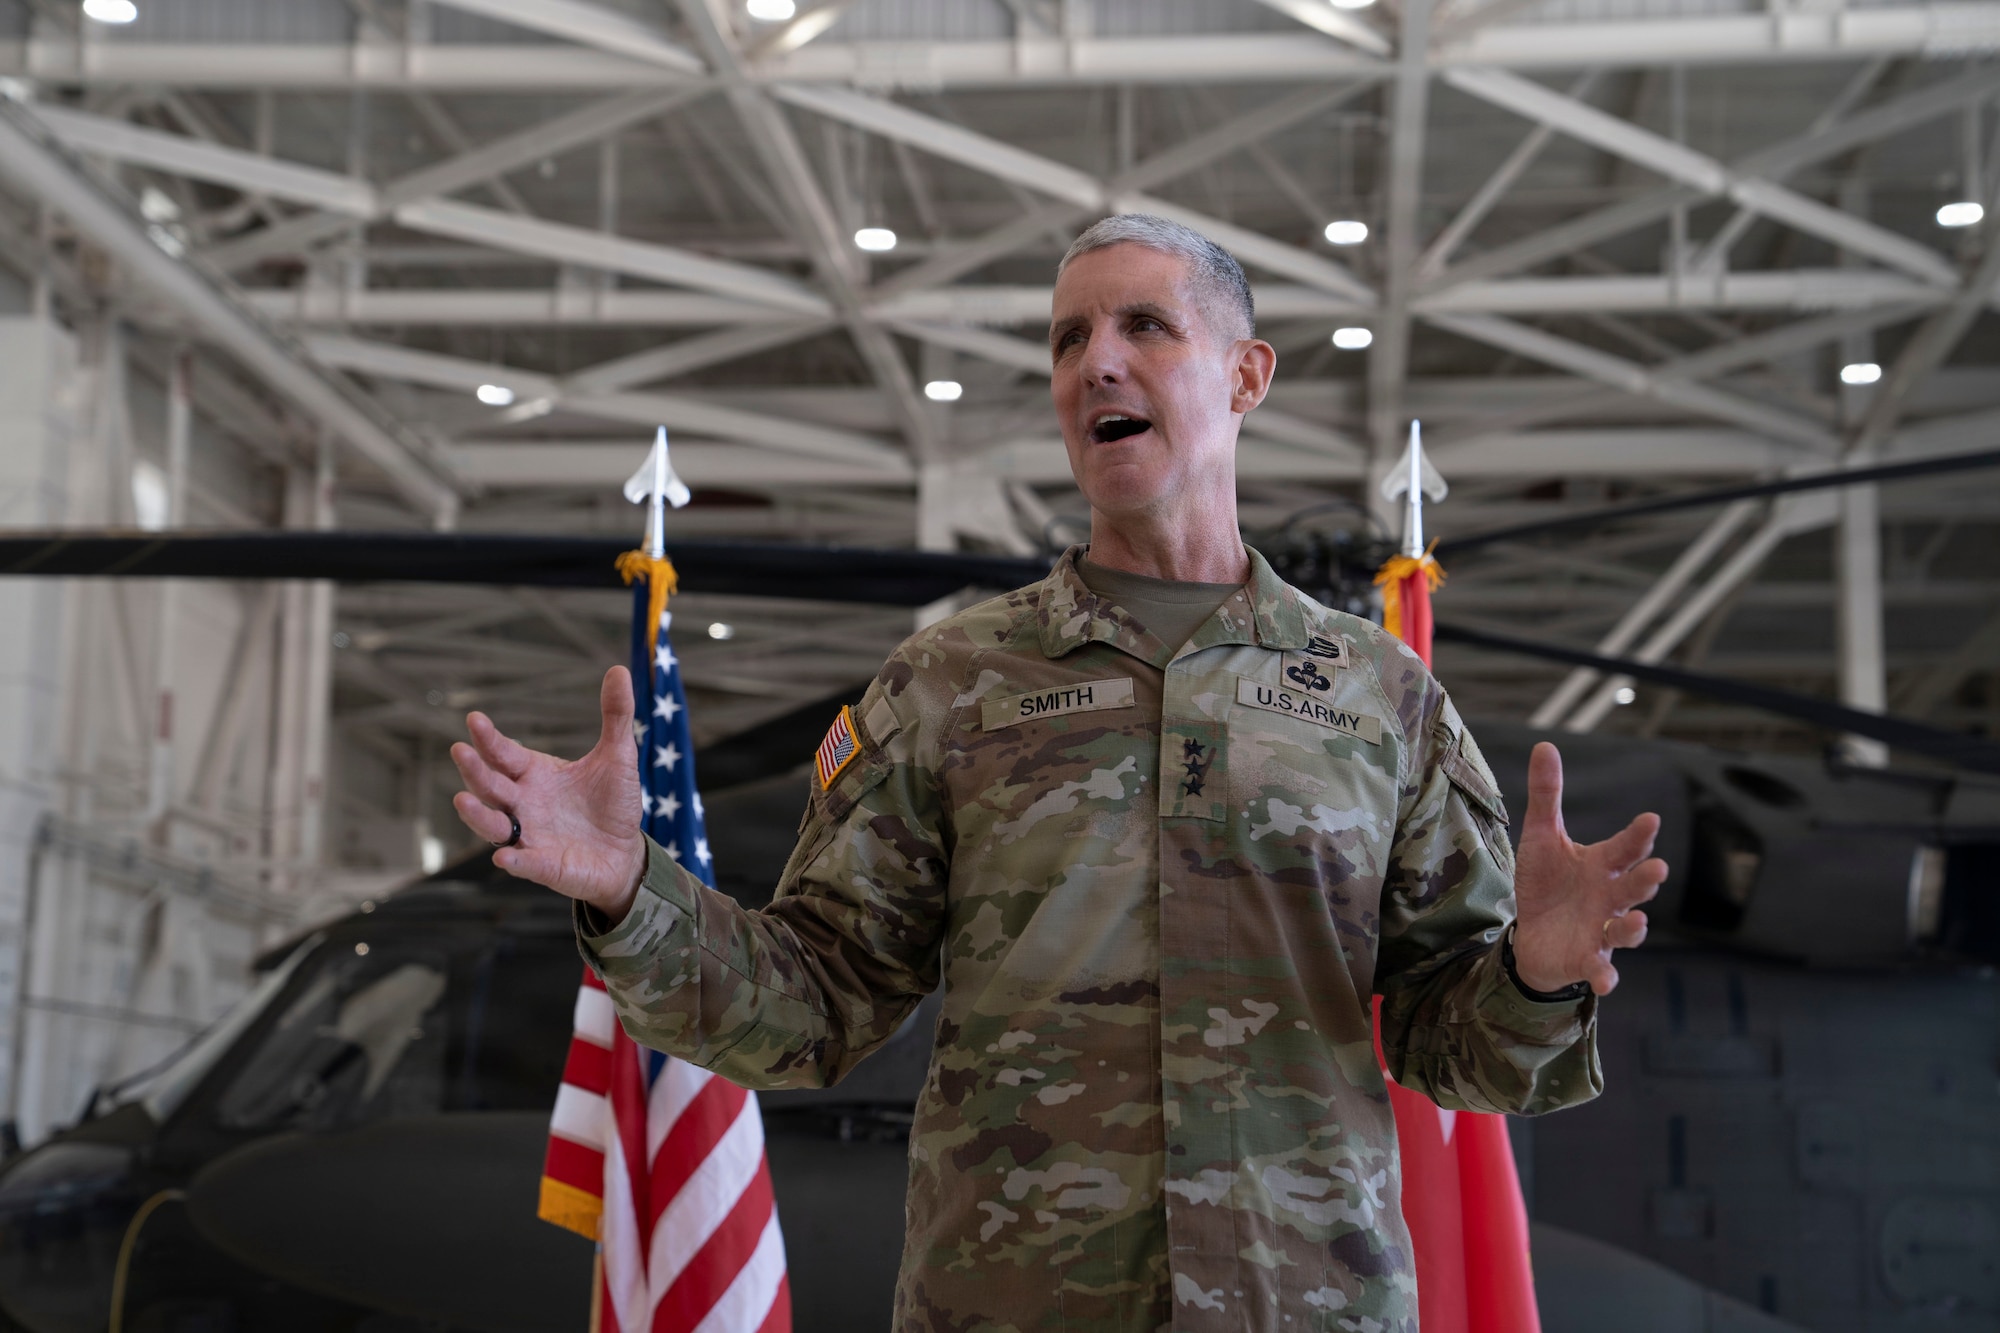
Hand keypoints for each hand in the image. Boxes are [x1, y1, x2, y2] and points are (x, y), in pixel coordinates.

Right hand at [450, 666, 647, 921]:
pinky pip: (524, 863)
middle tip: (460, 750)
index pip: (504, 754)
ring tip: (462, 799)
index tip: (475, 720)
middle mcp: (523, 803)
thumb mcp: (618, 756)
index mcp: (534, 774)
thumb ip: (615, 716)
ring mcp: (529, 835)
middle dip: (475, 770)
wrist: (625, 852)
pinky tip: (504, 856)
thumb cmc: (613, 803)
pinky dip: (514, 860)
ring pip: (493, 826)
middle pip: (491, 786)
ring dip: (477, 815)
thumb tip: (618, 669)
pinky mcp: (543, 866)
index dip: (489, 739)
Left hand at [1510, 741, 1667, 995]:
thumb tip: (1545, 745)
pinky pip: (1600, 968)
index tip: (1650, 820)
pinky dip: (1604, 975)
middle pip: (1634, 888)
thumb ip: (1548, 796)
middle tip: (1657, 869)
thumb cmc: (1547, 883)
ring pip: (1626, 930)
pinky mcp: (1587, 959)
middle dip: (1646, 880)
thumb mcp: (1541, 838)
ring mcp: (1602, 930)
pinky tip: (1605, 980)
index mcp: (1602, 865)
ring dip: (1634, 928)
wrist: (1533, 934)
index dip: (1638, 836)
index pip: (1625, 848)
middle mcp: (1610, 898)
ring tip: (1636, 922)